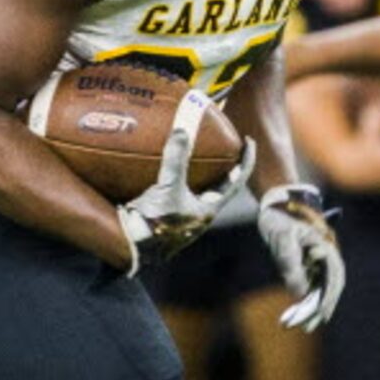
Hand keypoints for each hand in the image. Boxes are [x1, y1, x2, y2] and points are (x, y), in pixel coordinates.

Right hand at [117, 95, 253, 268]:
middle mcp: (198, 212)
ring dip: (198, 168)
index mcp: (209, 209)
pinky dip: (173, 172)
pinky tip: (163, 162)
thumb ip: (176, 160)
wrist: (132, 247)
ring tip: (196, 148)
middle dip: (222, 164)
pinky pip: (174, 187)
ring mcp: (182, 214)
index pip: (237, 181)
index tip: (248, 141)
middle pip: (219, 184)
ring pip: (196, 186)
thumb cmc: (156, 224)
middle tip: (224, 143)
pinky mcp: (164, 212)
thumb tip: (182, 131)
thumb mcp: (168, 188)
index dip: (246, 161)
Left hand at [258, 183, 344, 329]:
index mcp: (326, 247)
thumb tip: (299, 294)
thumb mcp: (282, 239)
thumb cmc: (280, 217)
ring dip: (311, 308)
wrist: (276, 202)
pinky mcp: (310, 264)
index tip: (318, 317)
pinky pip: (311, 286)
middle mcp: (327, 256)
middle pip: (329, 288)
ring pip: (320, 289)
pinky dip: (304, 300)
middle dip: (318, 309)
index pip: (332, 280)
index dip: (326, 300)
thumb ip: (291, 265)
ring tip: (295, 324)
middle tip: (304, 327)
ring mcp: (319, 261)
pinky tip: (292, 314)